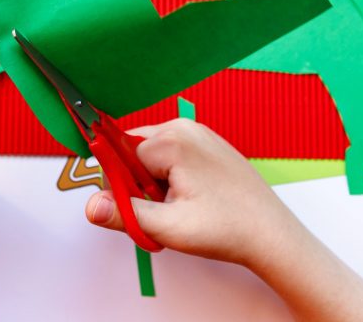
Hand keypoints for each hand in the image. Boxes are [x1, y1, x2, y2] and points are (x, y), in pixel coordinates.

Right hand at [85, 118, 292, 266]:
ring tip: (179, 209)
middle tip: (164, 213)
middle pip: (135, 153)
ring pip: (152, 157)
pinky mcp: (208, 144)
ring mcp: (199, 133)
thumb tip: (91, 206)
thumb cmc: (228, 229)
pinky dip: (172, 179)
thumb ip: (124, 214)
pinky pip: (172, 156)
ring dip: (155, 184)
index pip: (121, 157)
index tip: (139, 210)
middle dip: (139, 185)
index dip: (124, 189)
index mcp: (173, 140)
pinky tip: (191, 200)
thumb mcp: (168, 228)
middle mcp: (185, 127)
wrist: (272, 235)